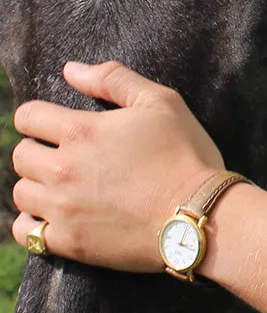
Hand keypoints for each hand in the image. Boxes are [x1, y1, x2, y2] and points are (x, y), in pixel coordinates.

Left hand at [10, 61, 224, 271]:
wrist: (201, 215)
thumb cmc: (186, 156)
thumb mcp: (161, 103)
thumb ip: (114, 79)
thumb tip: (70, 70)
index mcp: (81, 131)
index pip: (28, 117)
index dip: (37, 117)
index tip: (53, 126)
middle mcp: (63, 169)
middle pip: (20, 156)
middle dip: (38, 151)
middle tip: (64, 157)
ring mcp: (63, 208)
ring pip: (21, 193)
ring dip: (37, 186)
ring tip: (62, 188)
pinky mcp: (70, 242)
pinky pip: (27, 233)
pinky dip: (33, 225)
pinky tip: (53, 217)